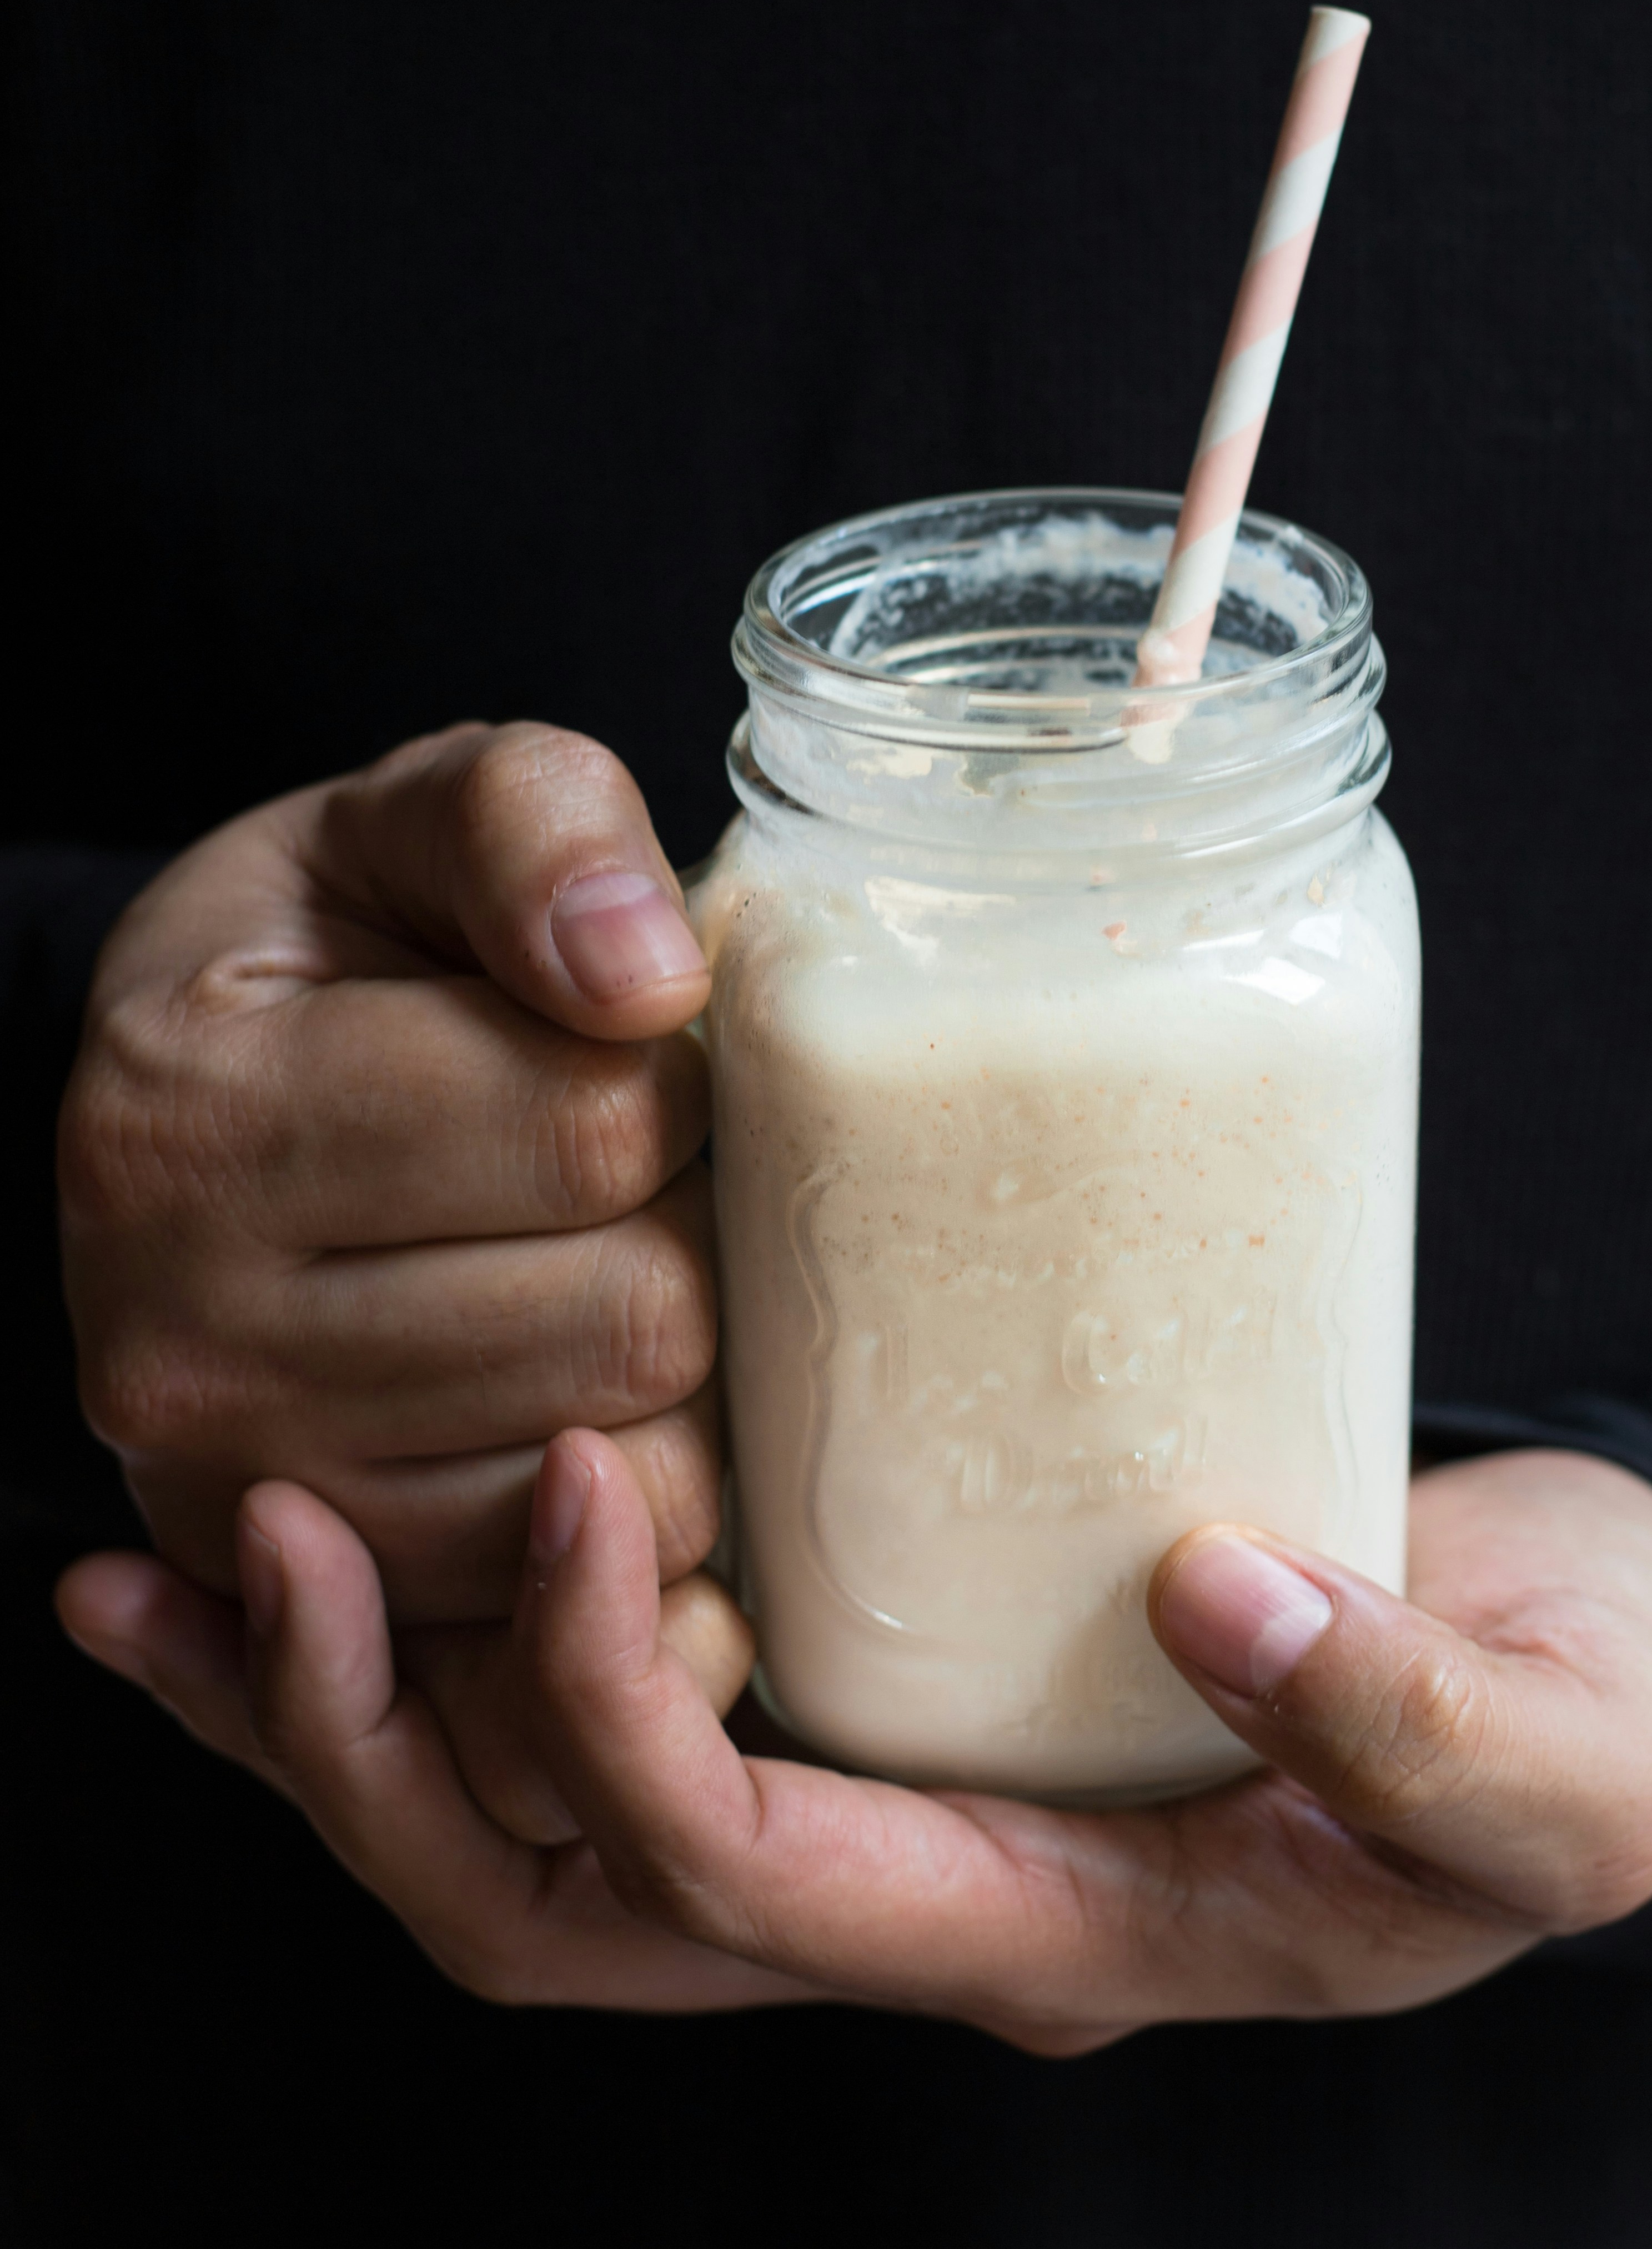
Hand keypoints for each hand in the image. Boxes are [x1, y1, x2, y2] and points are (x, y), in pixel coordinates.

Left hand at [57, 1443, 1651, 2040]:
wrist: (1574, 1656)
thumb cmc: (1576, 1709)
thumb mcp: (1567, 1757)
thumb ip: (1425, 1720)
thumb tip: (1225, 1602)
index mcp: (1057, 1932)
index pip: (748, 1878)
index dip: (622, 1709)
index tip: (585, 1477)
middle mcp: (925, 1893)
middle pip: (562, 1903)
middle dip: (377, 1753)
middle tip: (243, 1544)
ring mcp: (887, 1797)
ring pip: (534, 1829)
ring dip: (349, 1706)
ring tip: (184, 1553)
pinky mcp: (885, 1679)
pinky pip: (609, 1705)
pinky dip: (453, 1634)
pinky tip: (356, 1510)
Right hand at [59, 721, 732, 1640]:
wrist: (210, 1099)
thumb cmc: (339, 948)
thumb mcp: (417, 817)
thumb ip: (536, 829)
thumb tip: (650, 975)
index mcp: (196, 1116)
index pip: (593, 1125)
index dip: (676, 1076)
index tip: (633, 1051)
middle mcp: (186, 1339)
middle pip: (636, 1317)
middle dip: (692, 1226)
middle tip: (639, 1173)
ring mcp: (253, 1502)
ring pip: (637, 1482)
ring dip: (682, 1373)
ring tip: (609, 1266)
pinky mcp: (341, 1608)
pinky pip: (599, 1607)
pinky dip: (639, 1501)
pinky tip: (592, 1387)